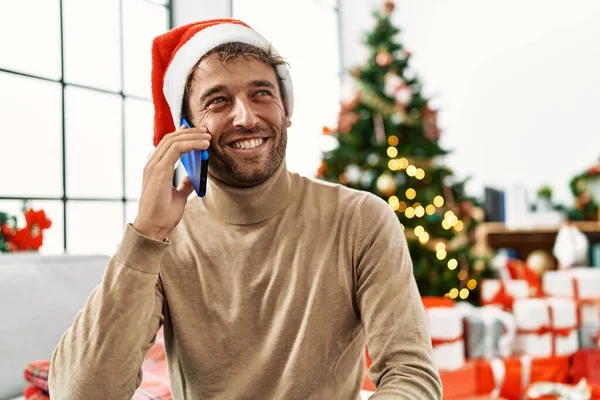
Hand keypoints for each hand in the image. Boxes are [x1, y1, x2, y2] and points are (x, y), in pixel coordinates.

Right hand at [133, 125, 210, 239]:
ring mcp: (154, 166)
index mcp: (155, 169)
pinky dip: (191, 144)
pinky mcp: (159, 171)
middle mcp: (152, 164)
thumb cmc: (163, 214)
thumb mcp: (179, 196)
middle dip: (190, 132)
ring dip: (193, 136)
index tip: (198, 132)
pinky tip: (204, 145)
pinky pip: (176, 149)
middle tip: (206, 131)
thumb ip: (184, 185)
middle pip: (171, 138)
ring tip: (208, 137)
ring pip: (173, 140)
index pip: (167, 144)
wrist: (154, 228)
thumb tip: (193, 178)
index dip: (182, 134)